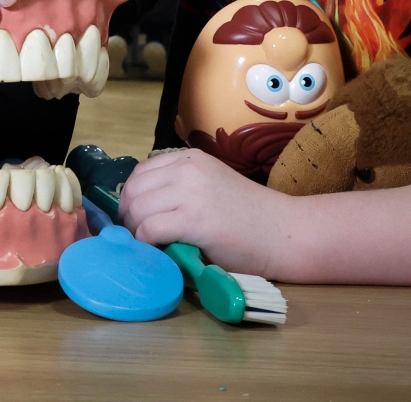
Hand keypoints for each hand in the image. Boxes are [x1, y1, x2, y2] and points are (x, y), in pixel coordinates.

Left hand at [119, 149, 289, 277]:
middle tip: (135, 238)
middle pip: (133, 190)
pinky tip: (157, 252)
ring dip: (135, 232)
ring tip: (146, 247)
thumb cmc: (248, 217)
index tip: (134, 220)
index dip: (130, 199)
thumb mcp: (209, 187)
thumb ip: (179, 188)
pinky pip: (150, 229)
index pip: (140, 173)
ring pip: (137, 209)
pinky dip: (146, 244)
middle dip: (127, 217)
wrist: (283, 232)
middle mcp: (187, 169)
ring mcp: (190, 192)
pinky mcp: (194, 220)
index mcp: (189, 159)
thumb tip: (140, 208)